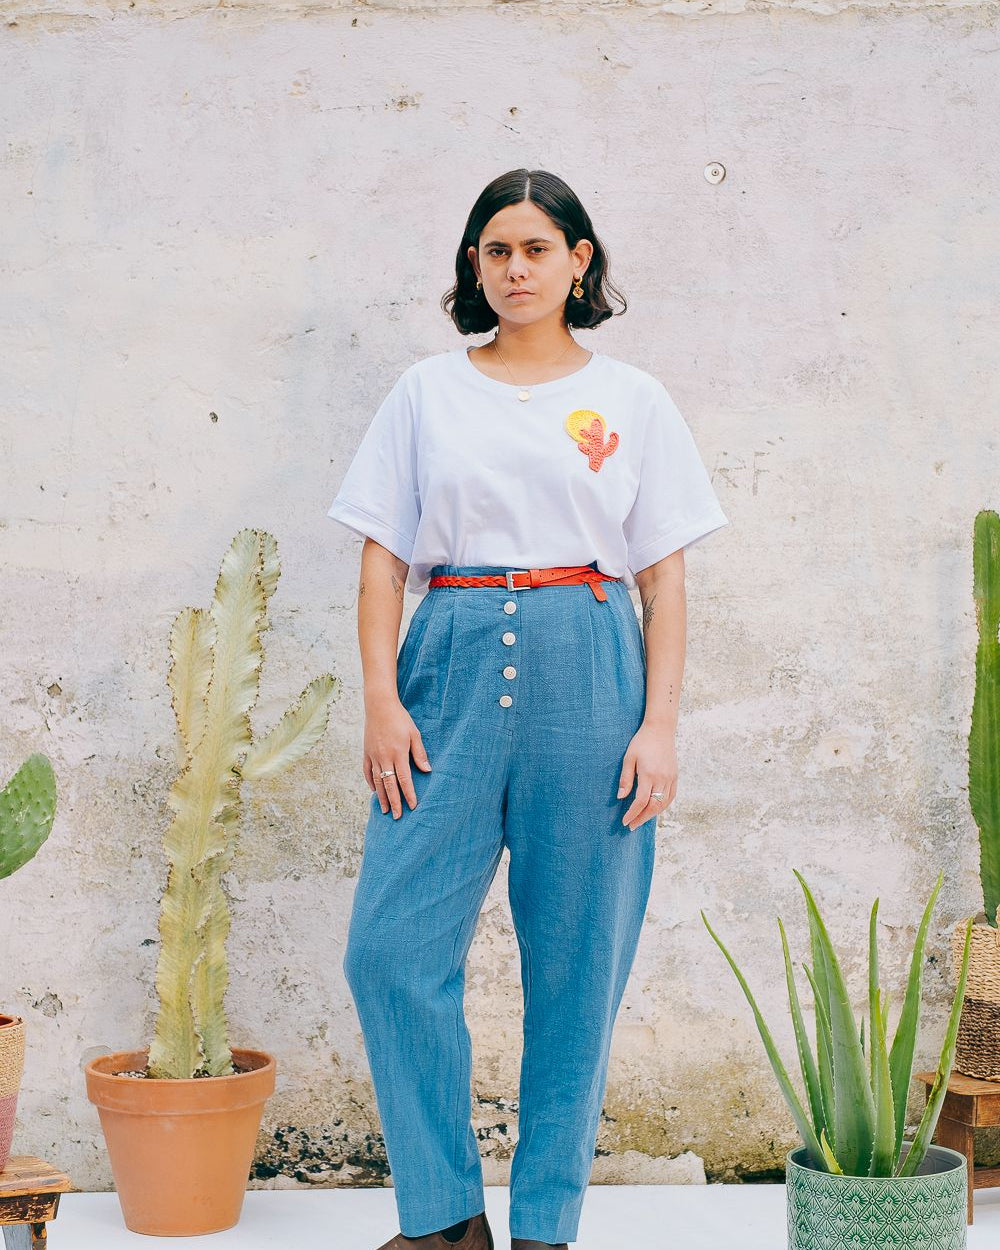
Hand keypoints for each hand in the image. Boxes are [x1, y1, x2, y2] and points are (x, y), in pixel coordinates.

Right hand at [362, 694, 431, 818]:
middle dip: (394, 802)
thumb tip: (427, 771)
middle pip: (390, 785)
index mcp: (398, 753)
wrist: (379, 706)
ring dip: (382, 797)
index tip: (413, 806)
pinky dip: (371, 782)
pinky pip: (367, 771)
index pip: (404, 780)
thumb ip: (420, 754)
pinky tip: (375, 791)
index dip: (409, 794)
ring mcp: (373, 756)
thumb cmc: (400, 719)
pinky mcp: (366, 752)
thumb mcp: (414, 734)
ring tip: (385, 810)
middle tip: (398, 816)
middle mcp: (384, 757)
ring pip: (377, 781)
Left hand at [617, 721, 676, 830]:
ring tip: (641, 819)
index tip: (625, 822)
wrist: (660, 730)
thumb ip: (626, 779)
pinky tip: (655, 809)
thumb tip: (621, 797)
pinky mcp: (675, 776)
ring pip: (663, 803)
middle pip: (654, 806)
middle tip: (632, 826)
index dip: (633, 813)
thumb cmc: (641, 742)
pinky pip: (671, 796)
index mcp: (649, 774)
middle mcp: (662, 778)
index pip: (641, 801)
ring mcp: (670, 778)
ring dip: (652, 814)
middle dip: (642, 818)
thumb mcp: (629, 758)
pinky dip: (663, 806)